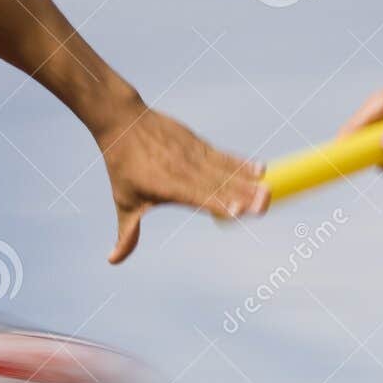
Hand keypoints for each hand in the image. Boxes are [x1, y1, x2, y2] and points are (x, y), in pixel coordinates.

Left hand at [97, 106, 266, 263]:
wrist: (124, 121)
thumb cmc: (123, 165)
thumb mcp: (124, 201)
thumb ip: (127, 233)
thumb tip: (113, 261)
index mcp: (168, 186)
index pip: (198, 197)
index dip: (218, 204)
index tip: (238, 211)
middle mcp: (185, 171)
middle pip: (219, 185)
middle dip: (243, 195)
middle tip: (266, 204)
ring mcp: (194, 156)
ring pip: (226, 170)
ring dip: (249, 181)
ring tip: (269, 190)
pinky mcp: (199, 144)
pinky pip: (224, 156)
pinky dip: (242, 163)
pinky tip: (261, 169)